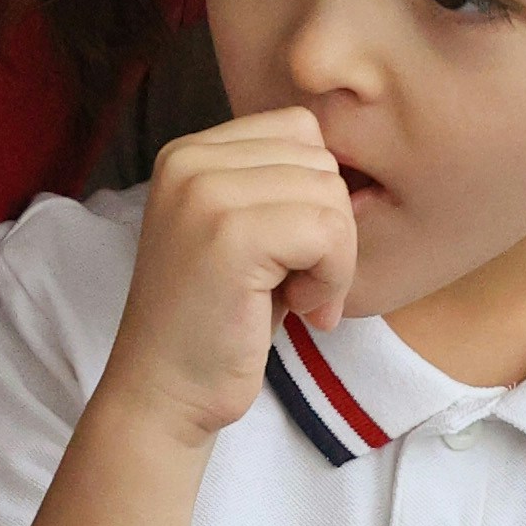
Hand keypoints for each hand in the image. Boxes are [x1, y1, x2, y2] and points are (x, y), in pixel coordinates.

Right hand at [106, 109, 360, 445]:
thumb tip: (361, 167)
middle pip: (320, 161)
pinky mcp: (229, 234)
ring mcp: (204, 193)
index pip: (300, 131)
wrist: (164, 395)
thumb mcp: (242, 233)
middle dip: (329, 230)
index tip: (291, 255)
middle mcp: (189, 160)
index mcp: (189, 153)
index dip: (315, 197)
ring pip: (330, 195)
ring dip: (332, 259)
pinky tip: (299, 310)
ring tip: (293, 298)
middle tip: (296, 287)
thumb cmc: (217, 323)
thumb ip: (278, 187)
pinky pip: (328, 232)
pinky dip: (331, 279)